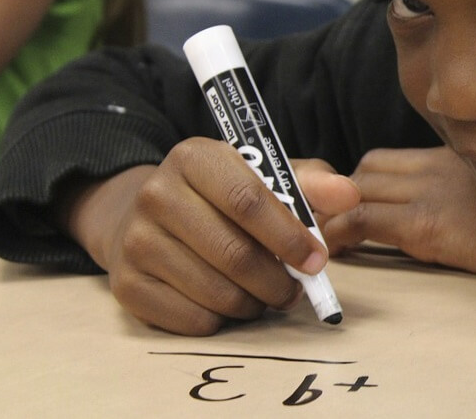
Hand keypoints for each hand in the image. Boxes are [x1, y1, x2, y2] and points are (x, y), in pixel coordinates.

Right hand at [62, 138, 357, 335]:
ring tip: (261, 293)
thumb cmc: (222, 196)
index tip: (317, 261)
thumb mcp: (265, 176)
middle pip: (234, 254)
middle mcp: (156, 193)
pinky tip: (226, 302)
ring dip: (253, 303)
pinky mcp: (125, 284)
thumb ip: (310, 184)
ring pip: (216, 293)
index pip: (248, 200)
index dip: (289, 236)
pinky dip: (221, 320)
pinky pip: (192, 320)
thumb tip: (350, 195)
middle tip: (294, 290)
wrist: (149, 216)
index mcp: (194, 157)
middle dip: (277, 281)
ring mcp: (136, 240)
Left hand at [323, 147, 475, 277]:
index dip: (360, 183)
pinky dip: (343, 232)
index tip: (351, 208)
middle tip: (337, 225)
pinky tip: (339, 250)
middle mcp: (437, 167)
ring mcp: (430, 193)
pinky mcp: (428, 223)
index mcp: (453, 158)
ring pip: (358, 188)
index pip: (385, 160)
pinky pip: (364, 219)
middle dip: (345, 195)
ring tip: (331, 237)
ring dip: (339, 210)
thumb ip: (471, 185)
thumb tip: (451, 210)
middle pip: (367, 169)